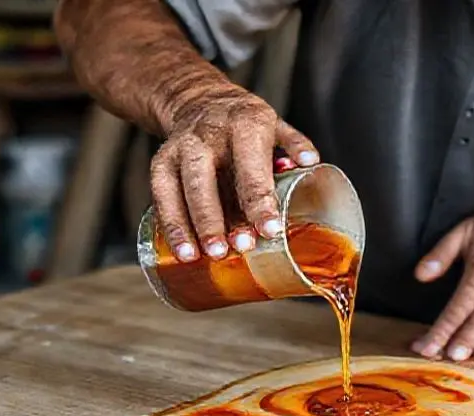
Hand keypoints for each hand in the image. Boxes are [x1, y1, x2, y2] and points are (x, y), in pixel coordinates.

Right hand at [150, 81, 319, 261]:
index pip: (251, 168)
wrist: (200, 100)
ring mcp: (180, 148)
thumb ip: (293, 143)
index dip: (261, 202)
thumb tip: (312, 162)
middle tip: (236, 248)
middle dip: (218, 218)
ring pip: (179, 188)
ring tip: (199, 256)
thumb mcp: (275, 124)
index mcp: (244, 124)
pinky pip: (161, 195)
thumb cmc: (244, 122)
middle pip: (206, 179)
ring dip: (188, 225)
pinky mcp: (161, 162)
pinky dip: (170, 224)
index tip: (270, 230)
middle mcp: (207, 134)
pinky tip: (182, 250)